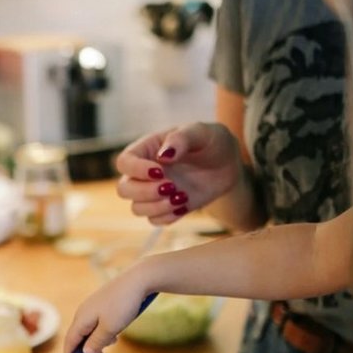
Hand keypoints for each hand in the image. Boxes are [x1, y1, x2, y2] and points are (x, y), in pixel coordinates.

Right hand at [63, 263, 153, 352]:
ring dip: (99, 339)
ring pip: (90, 329)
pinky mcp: (102, 303)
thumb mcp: (110, 329)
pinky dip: (104, 330)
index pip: (70, 340)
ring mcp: (92, 306)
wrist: (137, 280)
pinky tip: (117, 329)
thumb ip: (96, 342)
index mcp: (81, 318)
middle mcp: (83, 312)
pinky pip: (98, 321)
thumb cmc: (122, 305)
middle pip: (79, 335)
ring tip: (114, 340)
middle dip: (88, 347)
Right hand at [115, 123, 245, 224]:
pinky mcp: (166, 208)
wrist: (228, 163)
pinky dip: (168, 217)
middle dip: (145, 192)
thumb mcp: (201, 132)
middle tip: (172, 186)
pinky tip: (184, 205)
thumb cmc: (212, 141)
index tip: (160, 171)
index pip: (124, 162)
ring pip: (137, 208)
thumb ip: (181, 139)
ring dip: (157, 207)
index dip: (136, 170)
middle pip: (124, 189)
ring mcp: (154, 192)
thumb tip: (163, 155)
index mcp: (147, 149)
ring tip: (182, 197)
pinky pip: (154, 220)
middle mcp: (144, 173)